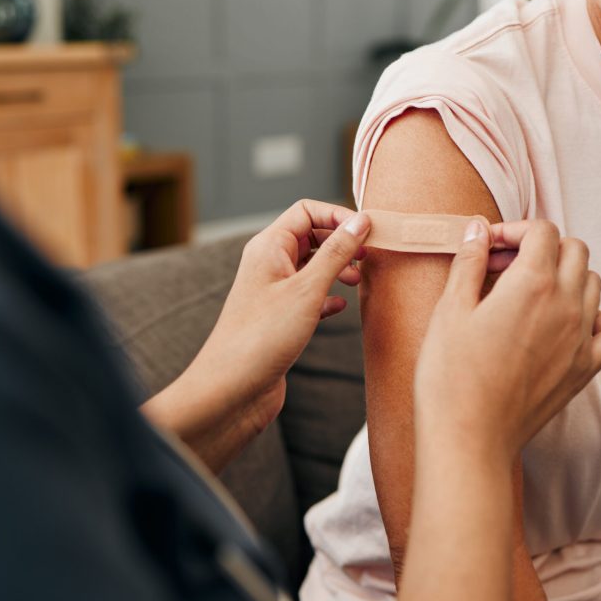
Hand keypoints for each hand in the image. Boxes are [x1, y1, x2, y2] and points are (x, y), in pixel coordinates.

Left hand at [193, 200, 371, 434]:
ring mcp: (272, 292)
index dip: (338, 216)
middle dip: (341, 242)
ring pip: (311, 267)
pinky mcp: (279, 318)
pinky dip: (327, 297)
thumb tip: (360, 222)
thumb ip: (336, 253)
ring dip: (336, 269)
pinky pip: (308, 296)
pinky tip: (340, 308)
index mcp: (269, 247)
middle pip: (310, 236)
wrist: (231, 389)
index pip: (306, 211)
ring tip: (358, 281)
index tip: (367, 231)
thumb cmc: (261, 337)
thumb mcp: (306, 289)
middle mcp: (268, 264)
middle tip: (369, 256)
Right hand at [415, 219, 600, 454]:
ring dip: (565, 275)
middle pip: (575, 250)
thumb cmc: (451, 374)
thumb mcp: (450, 309)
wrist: (469, 436)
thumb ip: (469, 262)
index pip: (542, 231)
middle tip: (504, 266)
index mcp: (532, 283)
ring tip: (528, 292)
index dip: (513, 230)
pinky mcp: (584, 369)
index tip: (488, 247)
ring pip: (593, 284)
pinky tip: (563, 323)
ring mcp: (581, 339)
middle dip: (541, 246)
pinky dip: (593, 317)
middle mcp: (566, 305)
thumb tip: (478, 229)